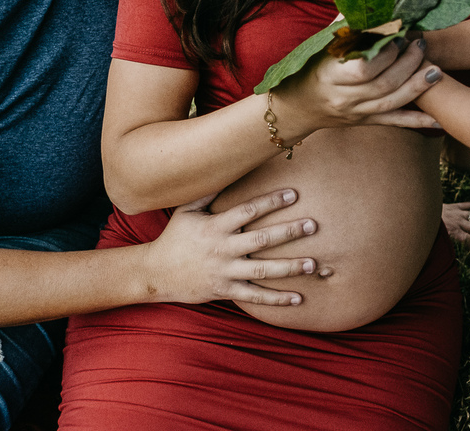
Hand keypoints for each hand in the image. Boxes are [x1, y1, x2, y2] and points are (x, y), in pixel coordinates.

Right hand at [142, 188, 317, 305]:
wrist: (155, 273)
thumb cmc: (174, 237)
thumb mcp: (186, 211)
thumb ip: (207, 192)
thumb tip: (226, 168)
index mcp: (215, 227)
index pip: (247, 210)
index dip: (270, 202)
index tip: (294, 193)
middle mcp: (222, 249)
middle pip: (261, 240)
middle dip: (288, 232)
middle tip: (312, 225)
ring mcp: (225, 272)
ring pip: (262, 270)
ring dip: (289, 267)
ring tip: (314, 263)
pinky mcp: (226, 291)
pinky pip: (255, 296)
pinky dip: (276, 299)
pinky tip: (298, 298)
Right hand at [276, 37, 438, 132]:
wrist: (297, 107)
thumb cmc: (309, 69)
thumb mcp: (321, 48)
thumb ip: (345, 28)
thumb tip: (369, 2)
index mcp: (330, 75)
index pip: (363, 68)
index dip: (385, 53)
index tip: (397, 36)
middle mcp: (343, 98)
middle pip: (384, 85)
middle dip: (408, 64)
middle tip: (421, 45)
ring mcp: (355, 113)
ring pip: (392, 104)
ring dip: (417, 87)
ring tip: (436, 71)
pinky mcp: (365, 122)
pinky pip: (394, 123)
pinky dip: (417, 122)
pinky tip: (438, 120)